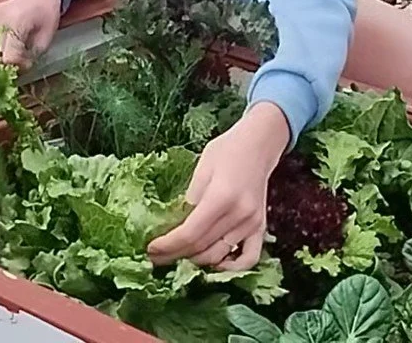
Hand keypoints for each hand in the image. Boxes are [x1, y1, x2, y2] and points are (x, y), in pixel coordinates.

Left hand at [147, 102, 291, 272]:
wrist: (258, 144)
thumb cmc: (226, 150)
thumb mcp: (201, 168)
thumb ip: (189, 199)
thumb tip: (170, 226)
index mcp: (222, 197)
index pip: (190, 233)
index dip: (168, 246)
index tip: (150, 249)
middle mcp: (239, 214)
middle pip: (202, 247)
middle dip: (176, 256)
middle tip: (156, 258)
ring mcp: (252, 223)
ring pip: (220, 255)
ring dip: (196, 262)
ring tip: (177, 259)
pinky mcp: (260, 226)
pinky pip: (249, 257)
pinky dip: (231, 267)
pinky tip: (215, 264)